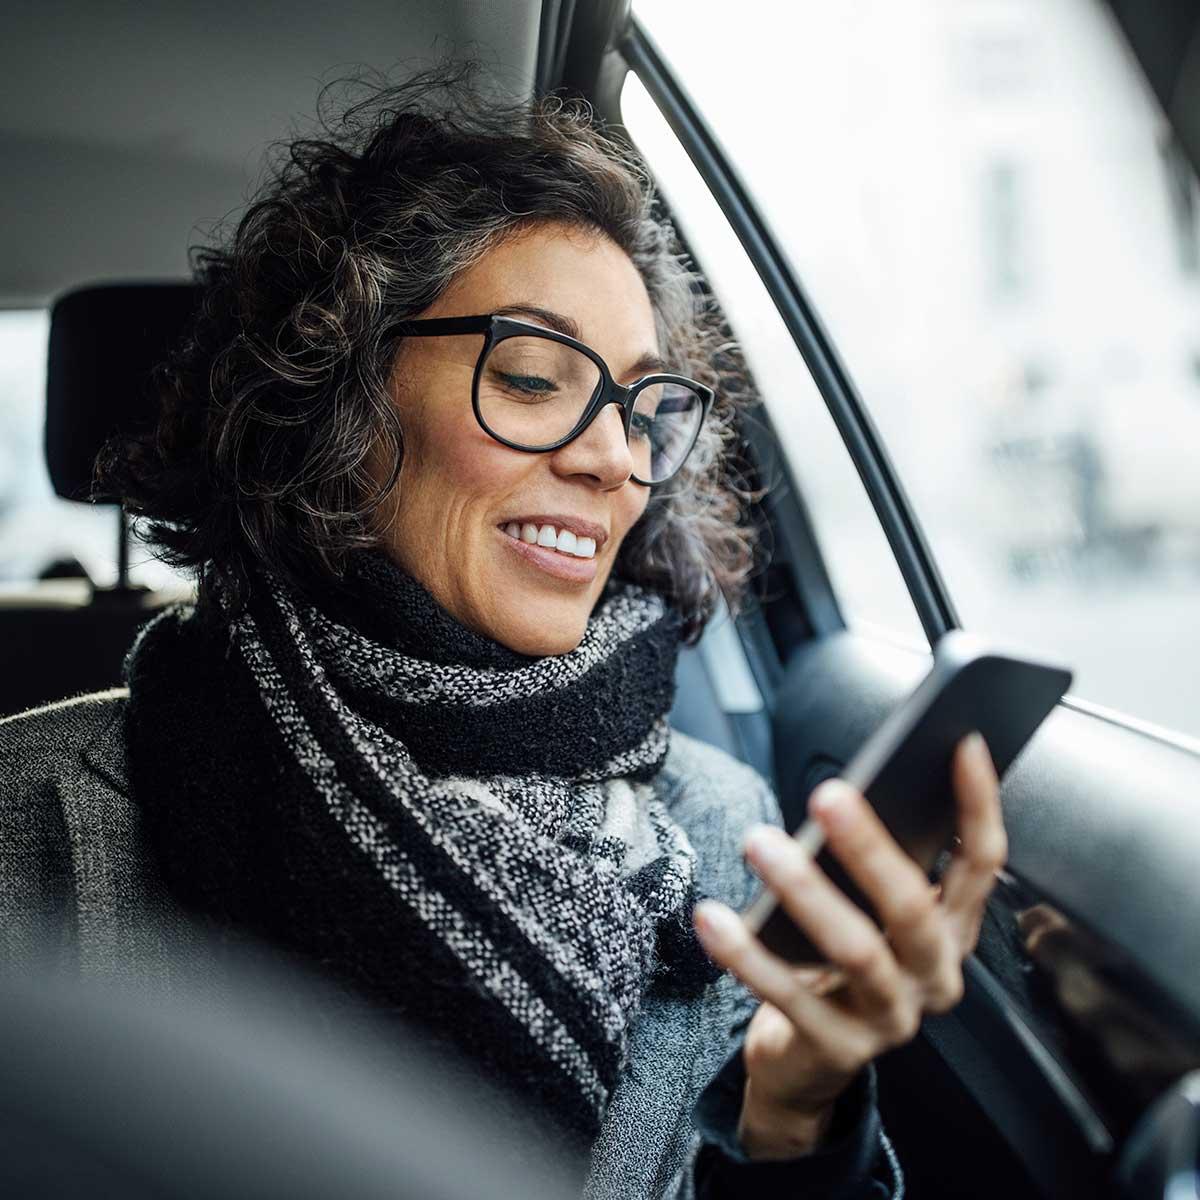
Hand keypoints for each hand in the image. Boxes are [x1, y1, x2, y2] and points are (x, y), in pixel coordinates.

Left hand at [693, 732, 1004, 1159]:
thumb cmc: (838, 960)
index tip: (962, 743)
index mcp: (951, 930)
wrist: (809, 1059)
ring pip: (854, 951)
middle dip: (869, 847)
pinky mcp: (840, 1048)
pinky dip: (747, 955)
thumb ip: (874, 863)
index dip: (977, 806)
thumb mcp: (870, 911)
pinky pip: (788, 997)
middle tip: (829, 795)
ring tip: (759, 844)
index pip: (981, 864)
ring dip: (804, 891)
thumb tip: (847, 791)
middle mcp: (933, 975)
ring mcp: (892, 1018)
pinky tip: (713, 917)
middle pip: (912, 909)